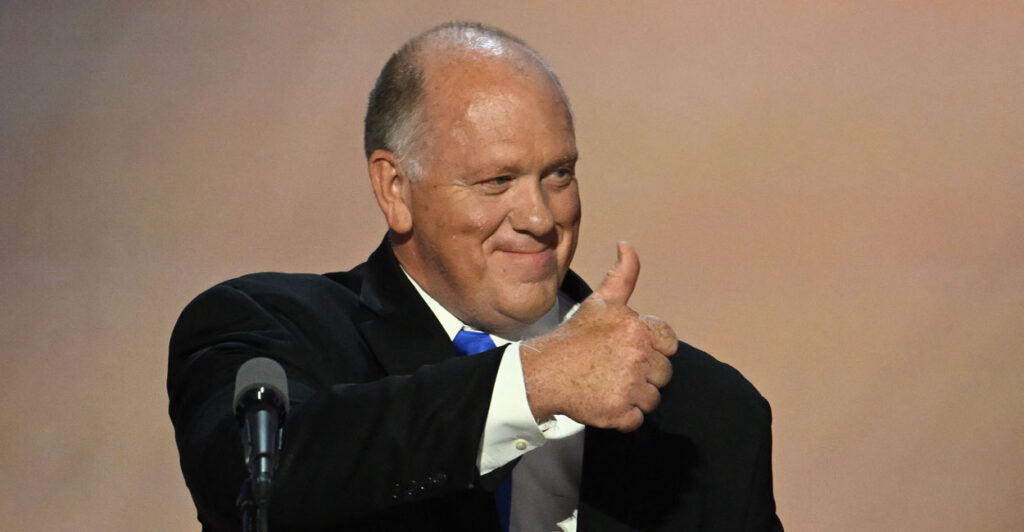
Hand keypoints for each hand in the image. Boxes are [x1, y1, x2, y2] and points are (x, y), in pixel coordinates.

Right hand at [521, 242, 677, 431]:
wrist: (544, 372)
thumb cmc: (574, 337)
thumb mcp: (601, 302)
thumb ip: (623, 275)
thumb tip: (627, 244)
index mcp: (638, 328)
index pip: (669, 344)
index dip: (652, 348)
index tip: (628, 350)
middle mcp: (638, 356)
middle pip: (663, 373)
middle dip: (644, 372)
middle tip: (615, 368)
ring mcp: (630, 386)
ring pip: (652, 397)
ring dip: (635, 395)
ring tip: (610, 384)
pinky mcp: (620, 413)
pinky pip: (637, 419)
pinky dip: (624, 415)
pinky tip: (606, 401)